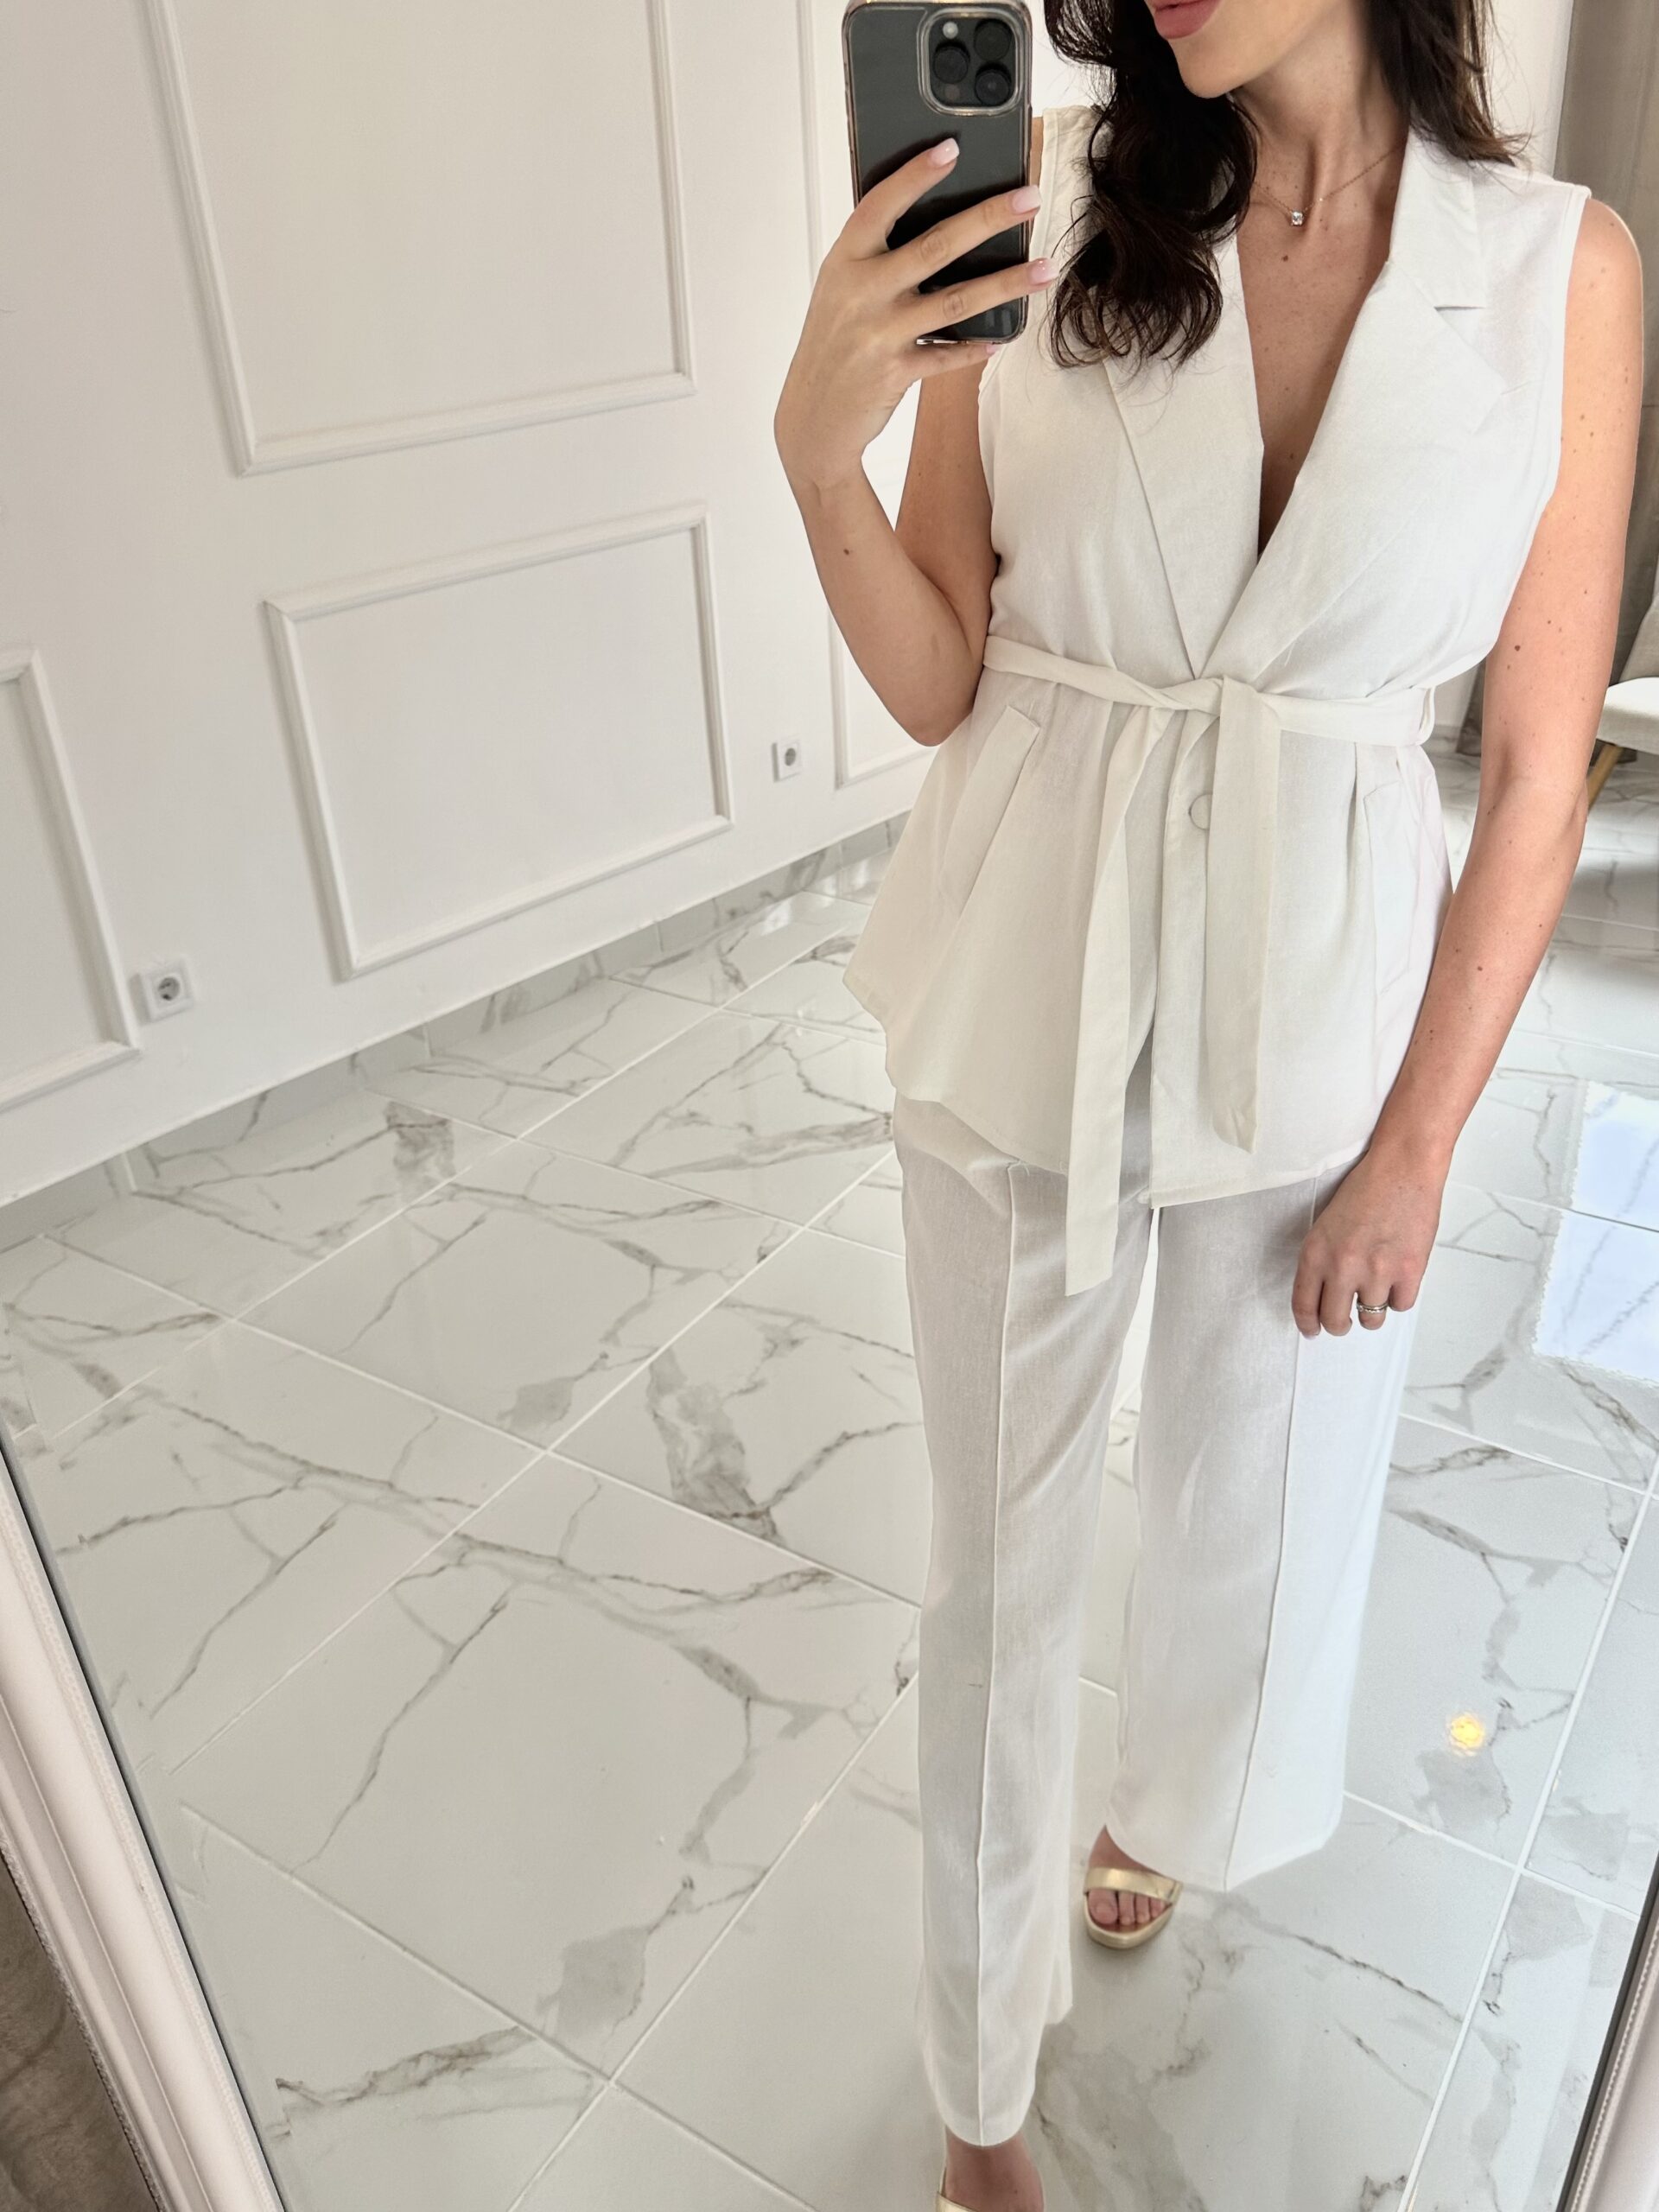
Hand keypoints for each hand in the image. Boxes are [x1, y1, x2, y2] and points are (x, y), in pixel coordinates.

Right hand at [772, 137, 1052, 496]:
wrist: (812, 418)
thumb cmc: (832, 345)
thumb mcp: (840, 292)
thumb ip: (876, 258)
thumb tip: (938, 224)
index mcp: (844, 261)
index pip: (880, 205)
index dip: (915, 175)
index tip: (951, 148)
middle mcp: (861, 292)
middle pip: (935, 245)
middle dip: (988, 218)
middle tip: (1030, 199)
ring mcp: (879, 333)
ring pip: (955, 299)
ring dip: (1006, 283)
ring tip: (1044, 267)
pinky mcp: (895, 372)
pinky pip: (948, 355)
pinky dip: (976, 346)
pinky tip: (1003, 335)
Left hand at [1290, 1144, 1444, 1337]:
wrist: (1401, 1169)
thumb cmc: (1366, 1189)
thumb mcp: (1326, 1224)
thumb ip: (1322, 1260)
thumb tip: (1324, 1294)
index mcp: (1315, 1253)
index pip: (1304, 1305)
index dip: (1308, 1324)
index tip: (1313, 1330)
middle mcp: (1342, 1267)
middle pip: (1335, 1321)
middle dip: (1338, 1325)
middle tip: (1344, 1320)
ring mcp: (1377, 1272)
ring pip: (1370, 1319)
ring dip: (1371, 1312)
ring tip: (1374, 1293)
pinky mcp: (1409, 1272)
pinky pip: (1400, 1306)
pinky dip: (1399, 1297)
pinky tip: (1397, 1279)